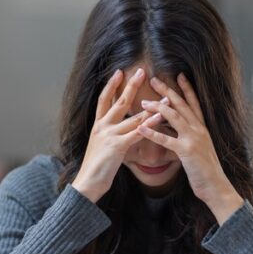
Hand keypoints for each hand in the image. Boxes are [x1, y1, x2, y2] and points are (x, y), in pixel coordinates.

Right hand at [72, 68, 149, 202]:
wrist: (87, 183)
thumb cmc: (96, 168)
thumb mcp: (101, 146)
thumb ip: (109, 135)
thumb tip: (119, 129)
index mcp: (97, 125)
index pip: (103, 100)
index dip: (111, 85)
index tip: (119, 72)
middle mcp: (102, 127)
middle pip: (118, 101)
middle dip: (130, 85)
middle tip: (141, 70)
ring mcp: (109, 135)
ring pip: (132, 117)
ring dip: (151, 107)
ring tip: (164, 97)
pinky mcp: (117, 146)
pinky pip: (136, 133)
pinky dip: (148, 125)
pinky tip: (158, 119)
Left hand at [137, 73, 243, 223]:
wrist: (216, 186)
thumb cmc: (205, 170)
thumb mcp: (198, 149)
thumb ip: (189, 137)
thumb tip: (175, 129)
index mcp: (202, 128)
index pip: (194, 103)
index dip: (186, 88)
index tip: (178, 75)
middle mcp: (199, 129)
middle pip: (182, 105)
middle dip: (168, 91)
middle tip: (154, 79)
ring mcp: (194, 139)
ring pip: (174, 117)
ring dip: (158, 108)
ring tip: (143, 102)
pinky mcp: (187, 151)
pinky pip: (167, 140)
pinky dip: (153, 133)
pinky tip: (141, 128)